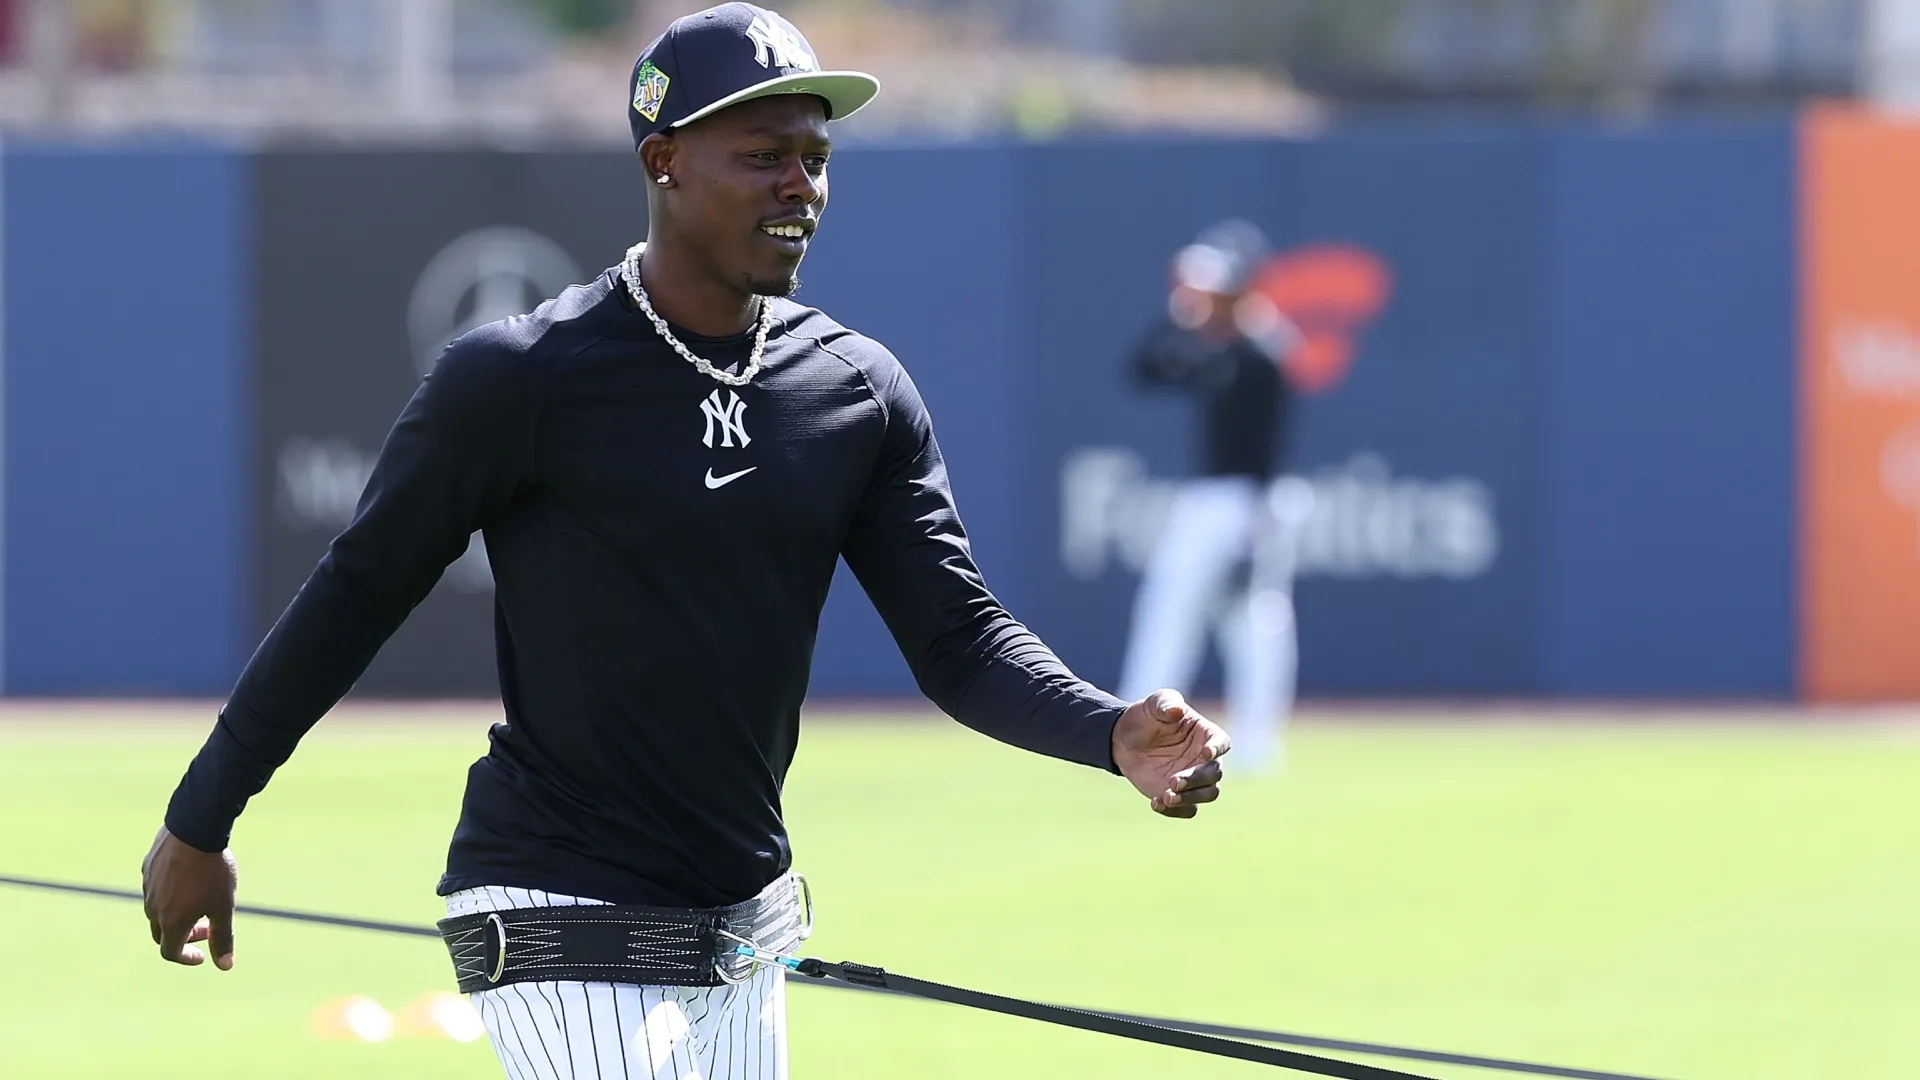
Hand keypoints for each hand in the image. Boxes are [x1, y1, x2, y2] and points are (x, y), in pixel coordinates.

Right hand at [141, 826, 237, 969]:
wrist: (194, 830)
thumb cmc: (212, 871)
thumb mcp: (223, 906)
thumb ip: (223, 937)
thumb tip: (225, 966)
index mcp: (171, 922)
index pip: (171, 952)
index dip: (187, 958)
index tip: (202, 955)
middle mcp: (153, 908)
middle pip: (162, 933)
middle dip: (184, 936)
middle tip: (206, 927)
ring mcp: (147, 887)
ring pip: (156, 910)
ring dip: (176, 914)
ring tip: (200, 901)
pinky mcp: (147, 867)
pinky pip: (155, 887)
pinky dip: (170, 893)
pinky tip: (188, 879)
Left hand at [1112, 690, 1230, 818]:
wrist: (1125, 740)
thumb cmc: (1146, 717)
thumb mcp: (1154, 704)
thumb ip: (1166, 703)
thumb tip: (1177, 710)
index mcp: (1205, 734)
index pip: (1222, 742)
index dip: (1218, 748)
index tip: (1207, 752)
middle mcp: (1205, 759)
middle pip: (1215, 773)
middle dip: (1197, 779)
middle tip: (1173, 781)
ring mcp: (1195, 779)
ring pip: (1207, 794)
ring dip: (1190, 797)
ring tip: (1166, 797)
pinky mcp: (1181, 795)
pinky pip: (1188, 809)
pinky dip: (1176, 811)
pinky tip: (1156, 803)